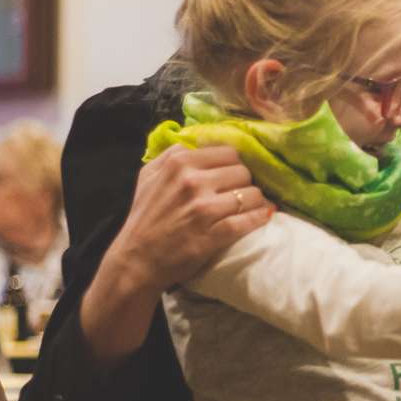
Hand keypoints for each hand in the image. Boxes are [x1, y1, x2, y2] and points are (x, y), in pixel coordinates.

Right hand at [82, 145, 272, 367]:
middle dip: (244, 182)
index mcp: (178, 163)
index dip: (234, 164)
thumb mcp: (149, 176)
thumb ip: (173, 154)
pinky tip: (263, 216)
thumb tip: (201, 140)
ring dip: (256, 200)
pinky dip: (260, 217)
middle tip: (240, 192)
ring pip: (252, 194)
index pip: (228, 152)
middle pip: (243, 171)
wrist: (136, 261)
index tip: (232, 175)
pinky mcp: (214, 234)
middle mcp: (192, 182)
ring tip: (253, 205)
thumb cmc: (144, 217)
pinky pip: (250, 219)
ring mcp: (204, 209)